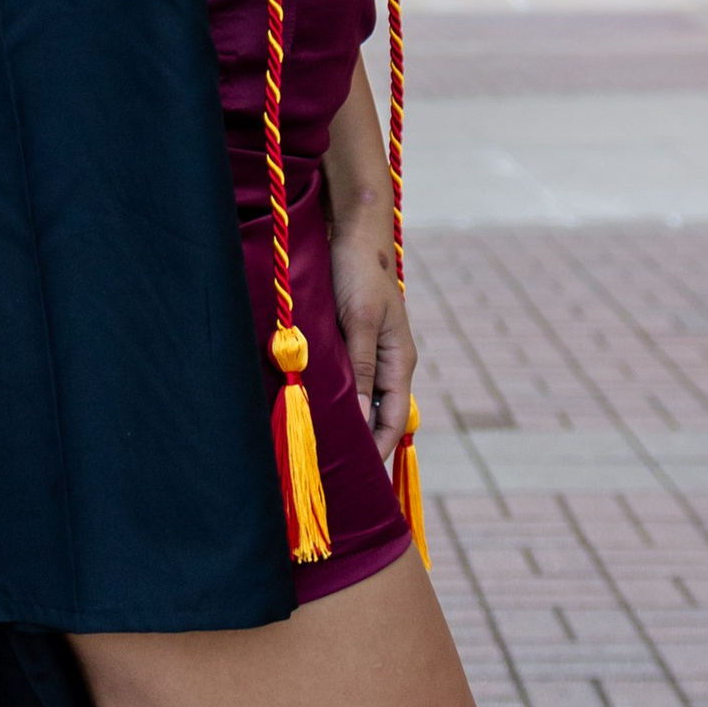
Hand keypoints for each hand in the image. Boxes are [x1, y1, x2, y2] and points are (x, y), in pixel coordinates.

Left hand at [328, 198, 416, 463]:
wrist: (350, 229)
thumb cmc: (359, 272)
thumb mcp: (360, 320)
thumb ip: (360, 366)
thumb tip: (360, 413)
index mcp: (399, 361)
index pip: (394, 420)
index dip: (378, 450)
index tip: (358, 477)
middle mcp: (386, 360)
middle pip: (377, 413)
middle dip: (359, 440)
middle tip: (333, 470)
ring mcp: (368, 349)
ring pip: (358, 397)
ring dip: (342, 417)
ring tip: (318, 445)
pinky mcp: (349, 338)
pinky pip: (343, 376)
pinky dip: (331, 393)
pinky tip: (309, 403)